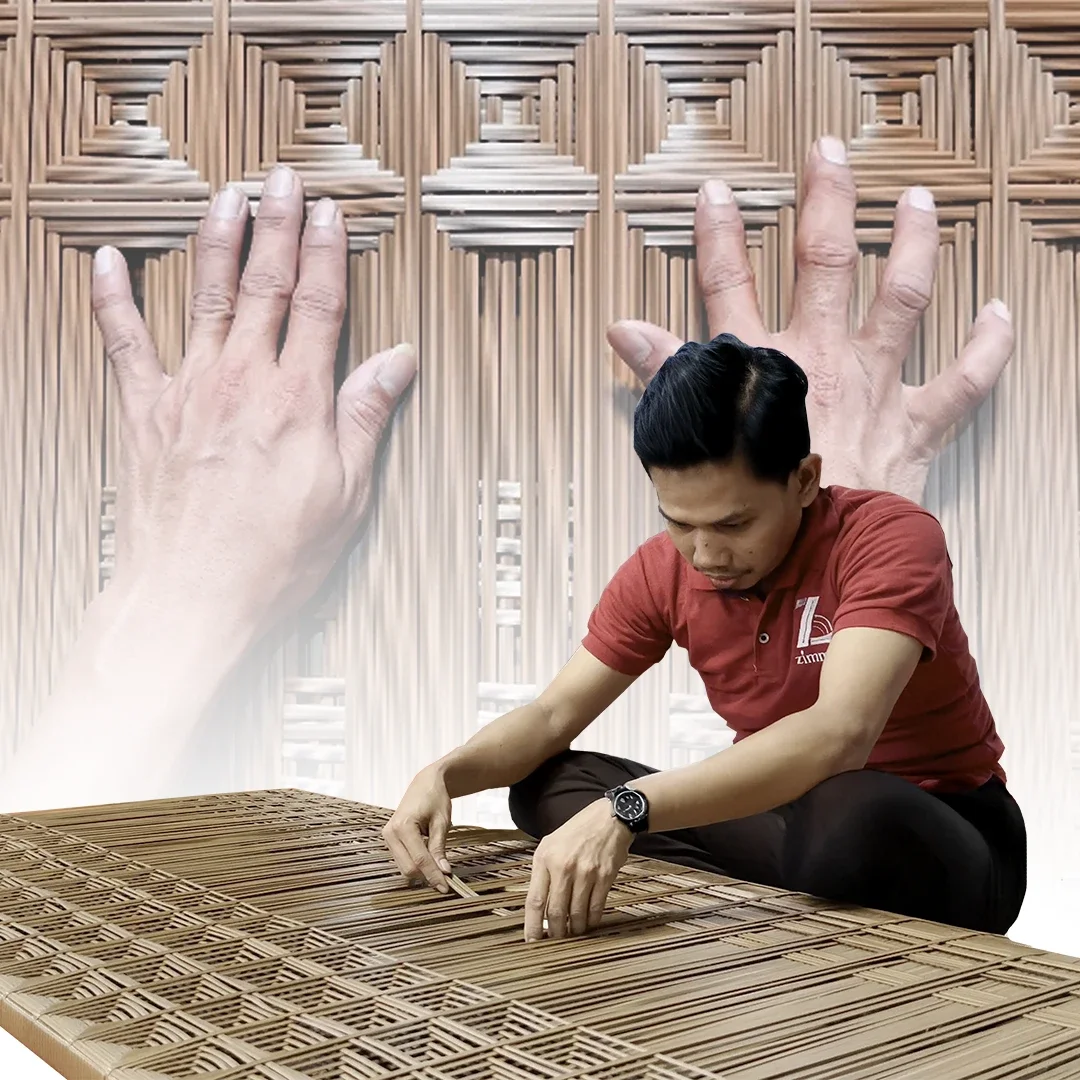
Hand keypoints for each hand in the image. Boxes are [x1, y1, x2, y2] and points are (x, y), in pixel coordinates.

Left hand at [92, 164, 416, 636]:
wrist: (193, 592)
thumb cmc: (275, 554)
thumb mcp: (346, 493)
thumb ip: (366, 416)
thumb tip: (398, 361)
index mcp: (298, 398)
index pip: (320, 305)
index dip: (327, 253)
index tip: (332, 213)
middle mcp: (243, 379)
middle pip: (265, 283)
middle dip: (277, 225)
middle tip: (282, 178)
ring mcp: (189, 388)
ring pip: (204, 295)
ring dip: (216, 240)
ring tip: (226, 197)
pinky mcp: (145, 410)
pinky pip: (123, 341)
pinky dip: (112, 297)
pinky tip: (108, 260)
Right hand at [383, 766, 454, 893]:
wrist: (425, 783)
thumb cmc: (435, 798)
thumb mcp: (441, 822)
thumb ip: (439, 848)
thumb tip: (444, 872)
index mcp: (403, 826)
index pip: (419, 860)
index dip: (433, 875)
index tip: (446, 887)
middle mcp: (391, 833)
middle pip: (408, 868)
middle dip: (427, 876)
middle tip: (446, 881)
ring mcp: (388, 836)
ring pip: (404, 867)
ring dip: (421, 871)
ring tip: (440, 868)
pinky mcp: (390, 839)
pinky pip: (402, 860)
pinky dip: (416, 864)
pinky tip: (429, 860)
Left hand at [524, 799, 632, 941]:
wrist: (608, 817)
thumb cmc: (577, 832)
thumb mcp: (551, 844)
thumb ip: (542, 872)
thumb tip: (538, 907)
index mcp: (545, 858)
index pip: (535, 901)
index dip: (532, 926)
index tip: (532, 942)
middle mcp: (564, 866)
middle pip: (555, 912)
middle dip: (555, 932)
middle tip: (556, 940)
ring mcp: (586, 872)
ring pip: (576, 914)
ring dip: (574, 929)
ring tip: (573, 932)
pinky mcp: (605, 876)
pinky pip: (596, 908)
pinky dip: (591, 920)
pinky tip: (588, 922)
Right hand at [607, 136, 1014, 502]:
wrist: (814, 559)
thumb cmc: (753, 513)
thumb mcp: (692, 443)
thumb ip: (665, 377)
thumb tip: (623, 329)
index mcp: (762, 368)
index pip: (729, 287)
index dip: (719, 237)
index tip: (717, 193)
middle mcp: (822, 360)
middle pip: (823, 263)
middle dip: (825, 202)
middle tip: (829, 153)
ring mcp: (876, 386)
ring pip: (902, 298)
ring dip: (913, 245)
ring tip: (920, 201)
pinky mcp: (917, 424)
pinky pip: (965, 379)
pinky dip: (989, 346)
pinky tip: (1001, 310)